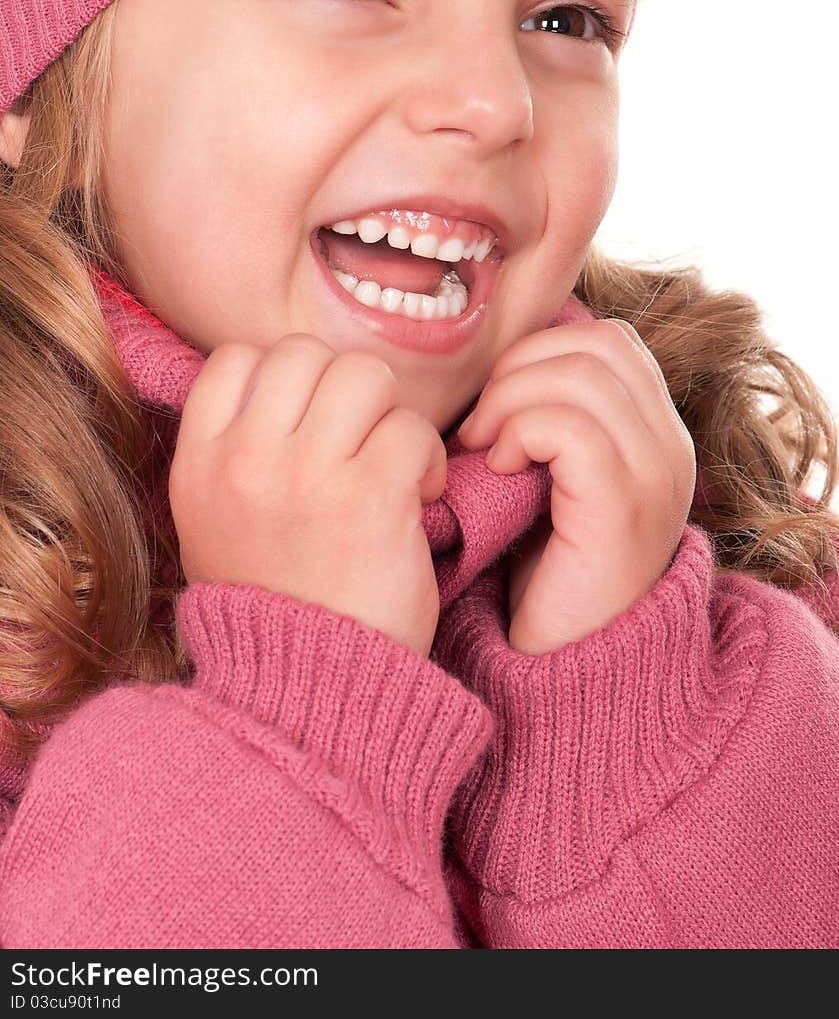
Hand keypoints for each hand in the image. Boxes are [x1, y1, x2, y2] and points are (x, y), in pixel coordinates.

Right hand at [168, 335, 446, 657]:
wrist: (309, 696)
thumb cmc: (278, 606)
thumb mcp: (218, 524)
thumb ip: (239, 451)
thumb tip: (291, 385)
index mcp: (199, 465)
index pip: (237, 358)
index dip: (284, 377)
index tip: (309, 422)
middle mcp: (245, 460)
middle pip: (305, 353)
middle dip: (344, 389)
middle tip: (359, 442)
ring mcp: (305, 475)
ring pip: (365, 374)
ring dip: (390, 414)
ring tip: (391, 464)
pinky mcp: (370, 498)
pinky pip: (413, 429)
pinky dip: (428, 458)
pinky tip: (417, 497)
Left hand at [457, 319, 696, 654]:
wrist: (564, 670)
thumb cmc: (543, 574)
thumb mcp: (550, 481)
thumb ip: (545, 419)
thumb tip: (491, 361)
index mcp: (656, 435)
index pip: (607, 339)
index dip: (540, 350)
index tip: (497, 401)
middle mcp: (671, 447)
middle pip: (596, 343)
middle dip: (520, 367)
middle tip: (481, 425)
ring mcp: (656, 474)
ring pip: (581, 373)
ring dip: (511, 398)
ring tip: (486, 448)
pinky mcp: (623, 507)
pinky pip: (570, 425)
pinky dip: (520, 432)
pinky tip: (500, 470)